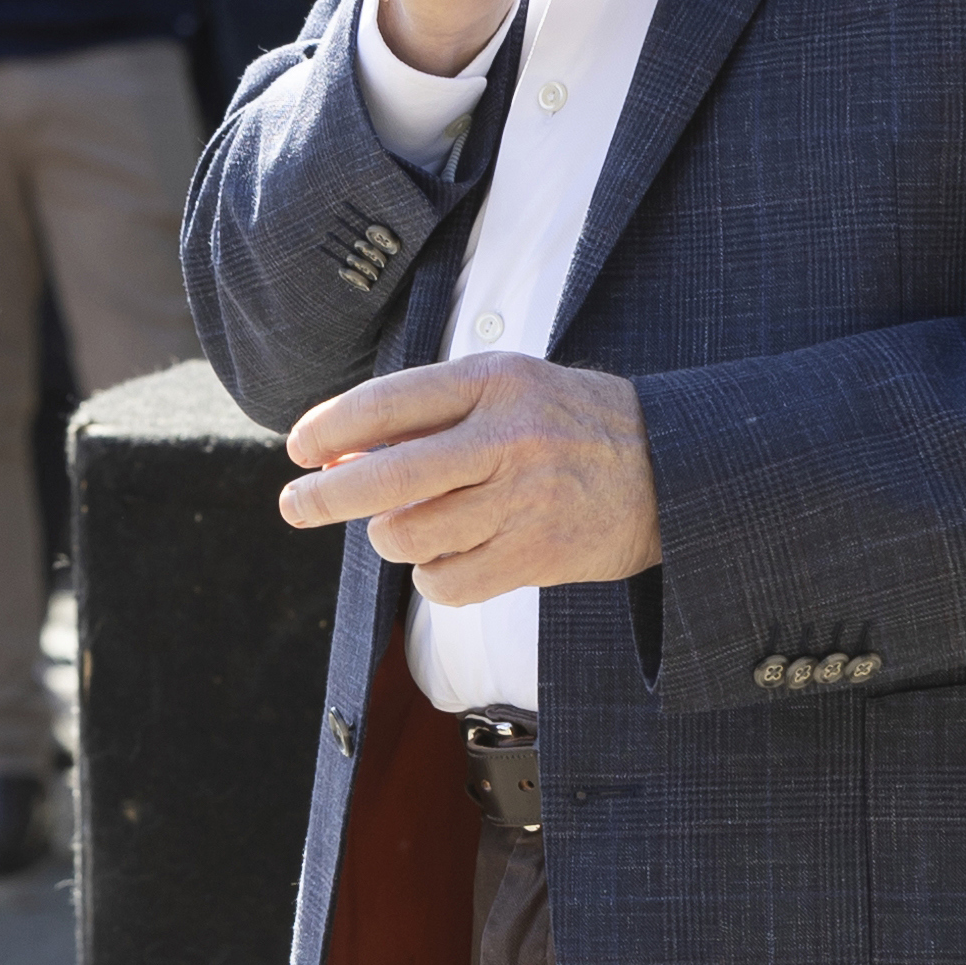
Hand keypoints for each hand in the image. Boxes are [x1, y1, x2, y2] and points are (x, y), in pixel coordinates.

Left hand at [274, 353, 660, 607]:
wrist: (672, 467)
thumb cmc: (569, 423)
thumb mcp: (508, 389)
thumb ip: (428, 416)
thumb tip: (336, 453)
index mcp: (495, 381)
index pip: (390, 402)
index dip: (330, 426)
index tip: (296, 448)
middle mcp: (508, 438)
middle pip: (389, 477)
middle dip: (326, 497)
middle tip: (293, 506)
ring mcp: (525, 501)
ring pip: (411, 535)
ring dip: (394, 537)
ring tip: (412, 524)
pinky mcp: (538, 556)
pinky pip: (446, 583)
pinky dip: (433, 576)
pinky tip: (451, 556)